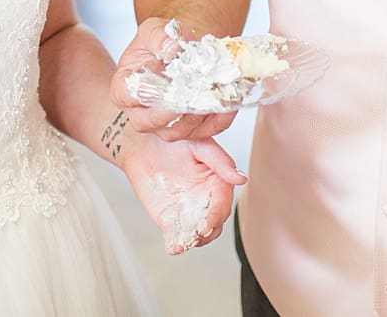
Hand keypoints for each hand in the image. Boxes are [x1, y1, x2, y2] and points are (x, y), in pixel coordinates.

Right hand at [111, 19, 237, 140]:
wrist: (185, 50)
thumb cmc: (163, 42)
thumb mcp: (154, 29)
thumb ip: (158, 36)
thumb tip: (170, 49)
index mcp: (125, 88)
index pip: (127, 96)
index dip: (144, 92)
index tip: (162, 85)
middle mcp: (142, 112)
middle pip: (152, 122)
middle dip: (173, 110)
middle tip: (191, 95)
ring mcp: (167, 125)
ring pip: (181, 130)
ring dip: (200, 113)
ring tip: (215, 92)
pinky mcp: (193, 130)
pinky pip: (208, 129)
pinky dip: (221, 115)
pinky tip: (230, 97)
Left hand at [121, 134, 245, 254]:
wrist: (144, 144)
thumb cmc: (176, 140)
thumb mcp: (199, 144)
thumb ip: (220, 161)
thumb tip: (241, 178)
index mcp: (218, 183)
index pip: (222, 205)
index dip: (216, 216)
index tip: (206, 223)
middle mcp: (206, 201)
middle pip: (214, 225)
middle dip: (208, 232)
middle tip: (198, 233)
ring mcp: (188, 212)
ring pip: (198, 235)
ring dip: (194, 241)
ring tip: (185, 242)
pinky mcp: (170, 220)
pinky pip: (176, 236)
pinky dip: (176, 245)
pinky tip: (173, 248)